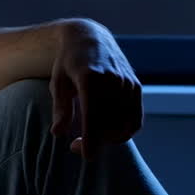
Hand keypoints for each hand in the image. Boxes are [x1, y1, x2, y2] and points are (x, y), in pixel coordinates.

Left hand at [48, 20, 143, 158]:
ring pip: (125, 124)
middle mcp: (113, 80)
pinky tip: (108, 133)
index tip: (86, 156)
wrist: (90, 38)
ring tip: (91, 138)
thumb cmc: (68, 63)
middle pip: (110, 124)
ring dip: (109, 139)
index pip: (93, 116)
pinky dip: (125, 131)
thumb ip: (60, 109)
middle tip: (75, 145)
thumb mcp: (58, 83)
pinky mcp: (136, 87)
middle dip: (95, 141)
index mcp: (90, 78)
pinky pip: (135, 119)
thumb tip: (58, 134)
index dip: (91, 139)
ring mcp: (127, 83)